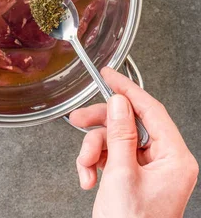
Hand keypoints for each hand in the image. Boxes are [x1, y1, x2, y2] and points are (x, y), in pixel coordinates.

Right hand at [70, 68, 197, 217]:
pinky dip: (95, 163)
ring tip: (85, 169)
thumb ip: (120, 135)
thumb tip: (120, 102)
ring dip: (93, 151)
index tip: (109, 75)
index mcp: (175, 158)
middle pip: (129, 123)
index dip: (128, 89)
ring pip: (116, 139)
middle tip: (79, 120)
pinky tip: (89, 178)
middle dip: (101, 126)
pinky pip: (112, 156)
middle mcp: (166, 161)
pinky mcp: (135, 177)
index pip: (152, 110)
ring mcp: (150, 170)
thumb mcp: (122, 176)